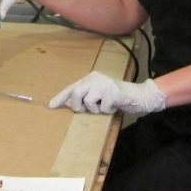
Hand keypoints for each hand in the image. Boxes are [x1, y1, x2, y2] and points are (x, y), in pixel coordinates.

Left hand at [48, 72, 166, 115]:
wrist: (139, 96)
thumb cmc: (117, 98)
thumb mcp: (98, 96)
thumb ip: (85, 97)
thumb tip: (68, 104)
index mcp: (90, 78)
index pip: (71, 87)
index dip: (60, 97)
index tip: (50, 106)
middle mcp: (95, 78)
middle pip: (76, 93)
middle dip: (78, 105)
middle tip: (87, 109)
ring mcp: (104, 84)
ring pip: (88, 101)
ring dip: (95, 109)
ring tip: (104, 106)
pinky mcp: (112, 92)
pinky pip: (102, 108)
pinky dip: (108, 111)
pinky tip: (114, 106)